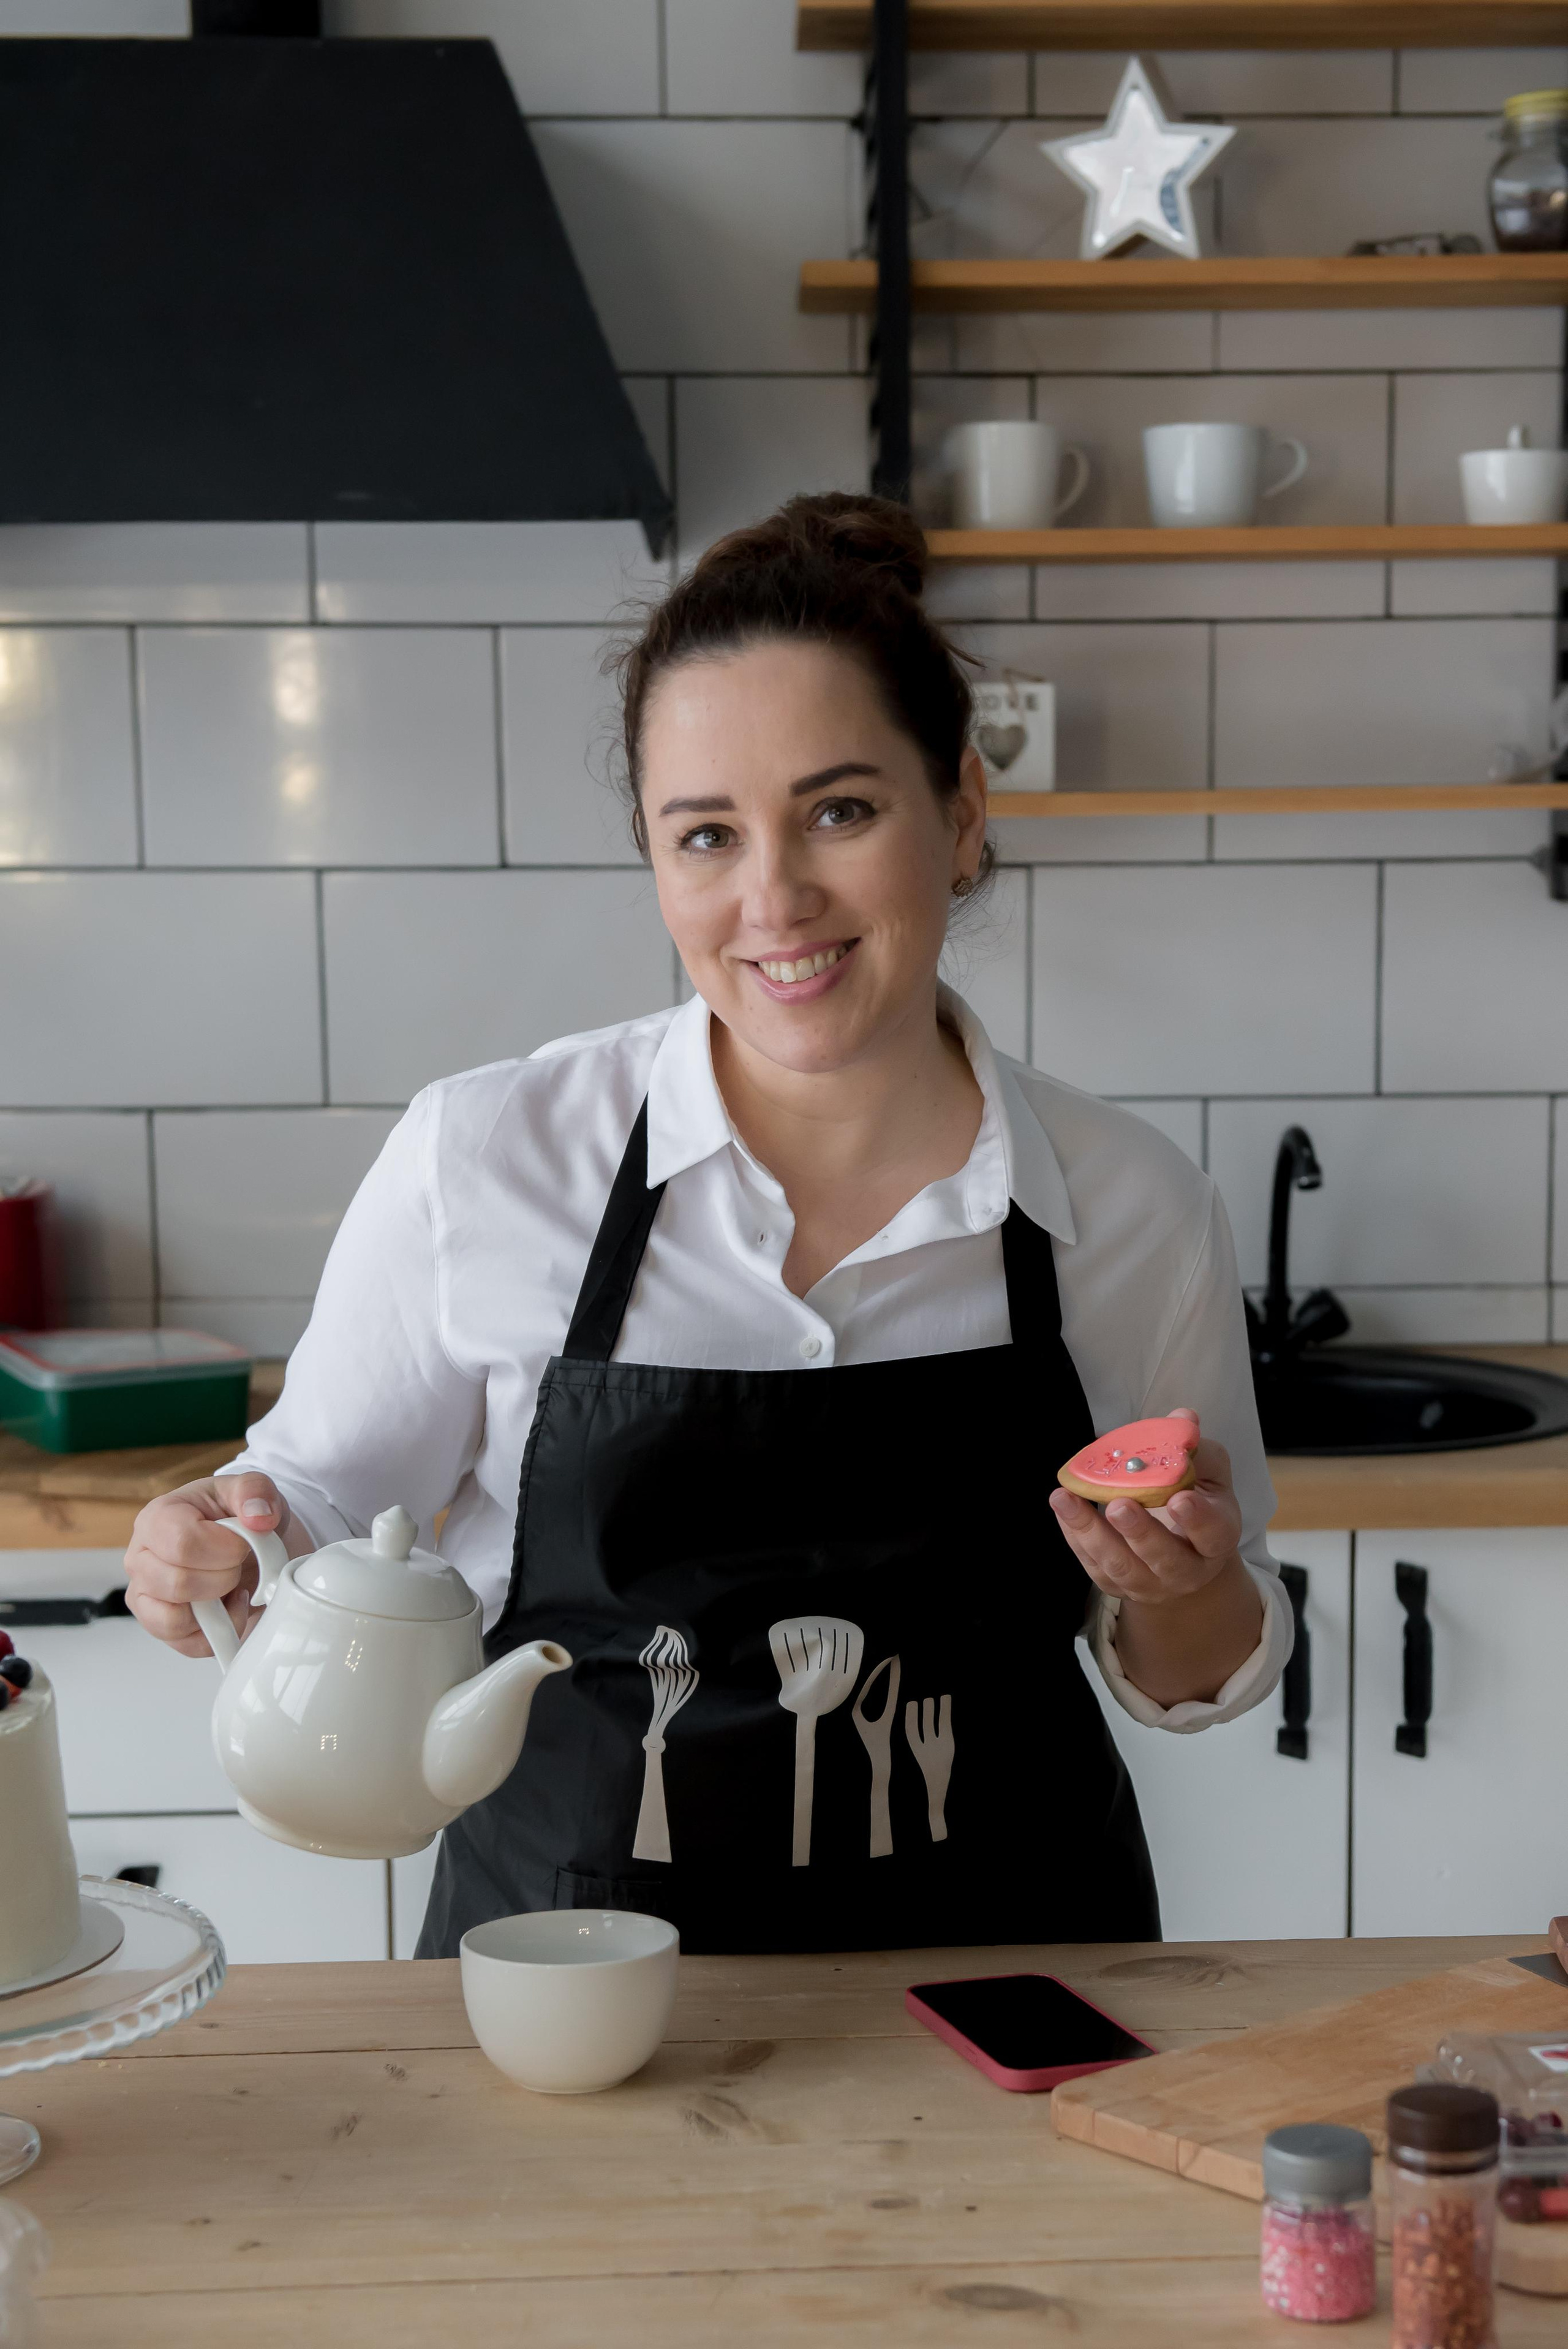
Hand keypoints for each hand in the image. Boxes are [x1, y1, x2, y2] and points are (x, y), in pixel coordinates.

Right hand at [125, 1474, 293, 1658]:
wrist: (245, 1543)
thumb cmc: (237, 1517)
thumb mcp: (252, 1492)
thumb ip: (256, 1491)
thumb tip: (259, 1516)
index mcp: (157, 1517)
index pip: (183, 1544)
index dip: (225, 1550)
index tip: (245, 1543)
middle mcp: (140, 1557)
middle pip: (179, 1583)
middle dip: (225, 1577)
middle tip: (239, 1563)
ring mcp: (144, 1594)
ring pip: (175, 1619)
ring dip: (218, 1606)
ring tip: (231, 1584)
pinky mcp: (157, 1625)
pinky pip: (186, 1643)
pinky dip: (216, 1631)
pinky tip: (226, 1606)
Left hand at [1049, 1407, 1260, 1706]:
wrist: (1183, 1552)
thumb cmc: (1197, 1501)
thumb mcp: (1207, 1474)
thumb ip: (1196, 1448)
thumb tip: (1182, 1417)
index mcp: (1216, 1538)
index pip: (1212, 1533)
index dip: (1197, 1519)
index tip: (1178, 1499)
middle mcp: (1187, 1570)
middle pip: (1164, 1557)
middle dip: (1139, 1531)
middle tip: (1118, 1505)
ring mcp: (1150, 1583)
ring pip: (1120, 1566)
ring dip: (1091, 1532)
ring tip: (1066, 1499)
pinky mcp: (1117, 1586)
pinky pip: (1093, 1565)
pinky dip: (1075, 1536)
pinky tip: (1063, 1506)